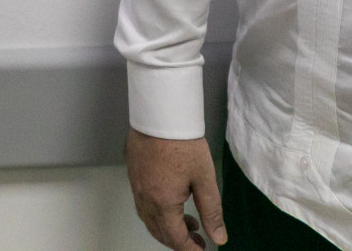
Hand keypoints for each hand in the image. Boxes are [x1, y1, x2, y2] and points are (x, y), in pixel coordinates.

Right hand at [126, 129, 225, 249]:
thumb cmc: (182, 142)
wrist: (160, 114)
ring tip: (187, 221)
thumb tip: (218, 237)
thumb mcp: (205, 178)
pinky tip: (169, 203)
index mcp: (163, 203)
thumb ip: (211, 211)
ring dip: (166, 227)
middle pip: (159, 232)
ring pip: (148, 219)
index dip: (190, 249)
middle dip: (178, 241)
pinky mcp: (133, 175)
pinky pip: (142, 204)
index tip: (202, 250)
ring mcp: (136, 187)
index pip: (175, 238)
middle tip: (198, 238)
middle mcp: (145, 199)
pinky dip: (156, 213)